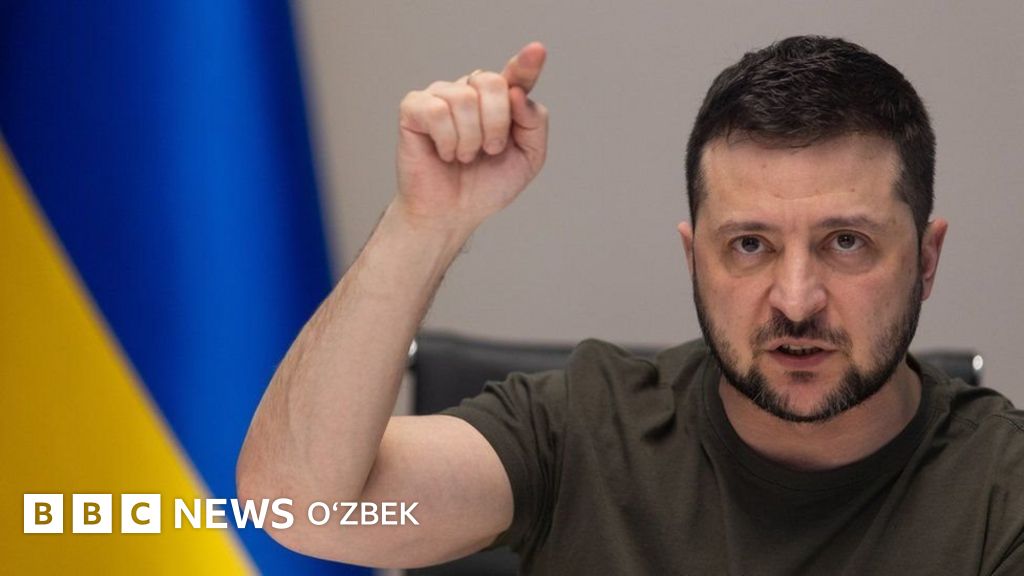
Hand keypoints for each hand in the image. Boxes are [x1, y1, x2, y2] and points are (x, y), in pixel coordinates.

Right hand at [395, 42, 548, 230]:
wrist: (452, 214)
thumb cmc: (486, 185)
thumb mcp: (528, 158)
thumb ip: (534, 123)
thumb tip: (517, 93)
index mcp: (501, 101)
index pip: (516, 75)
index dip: (526, 63)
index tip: (536, 51)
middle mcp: (470, 91)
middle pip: (493, 82)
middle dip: (497, 123)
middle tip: (490, 150)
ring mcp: (441, 97)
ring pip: (465, 98)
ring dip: (470, 140)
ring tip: (464, 157)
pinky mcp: (414, 108)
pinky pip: (437, 110)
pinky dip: (447, 141)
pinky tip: (444, 153)